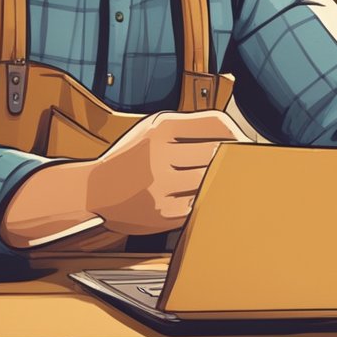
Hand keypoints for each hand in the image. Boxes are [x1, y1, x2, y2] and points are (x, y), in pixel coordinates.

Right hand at [84, 110, 245, 234]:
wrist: (92, 191)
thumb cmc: (131, 159)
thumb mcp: (151, 131)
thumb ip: (187, 128)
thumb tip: (234, 135)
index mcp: (160, 128)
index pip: (215, 123)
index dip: (236, 133)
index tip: (243, 142)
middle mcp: (160, 154)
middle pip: (218, 152)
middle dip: (234, 158)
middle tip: (243, 164)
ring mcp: (161, 185)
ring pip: (211, 179)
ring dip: (223, 180)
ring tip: (226, 180)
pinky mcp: (163, 213)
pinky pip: (200, 204)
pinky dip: (207, 200)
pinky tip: (207, 198)